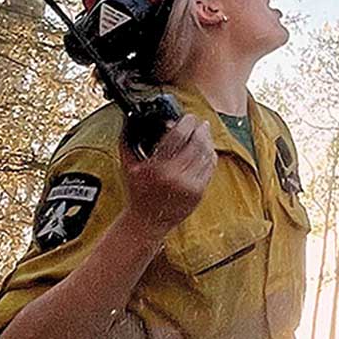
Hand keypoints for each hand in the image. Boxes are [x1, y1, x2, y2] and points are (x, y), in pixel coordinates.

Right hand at [119, 115, 214, 236]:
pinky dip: (210, 155)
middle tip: (200, 122)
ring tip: (205, 133)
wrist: (147, 221)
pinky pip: (210, 168)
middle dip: (200, 129)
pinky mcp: (198, 193)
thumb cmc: (137, 193)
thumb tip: (130, 120)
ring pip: (206, 154)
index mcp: (157, 168)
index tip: (188, 117)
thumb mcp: (128, 166)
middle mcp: (175, 176)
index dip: (186, 123)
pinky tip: (207, 149)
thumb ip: (128, 141)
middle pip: (196, 143)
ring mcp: (189, 185)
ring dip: (208, 140)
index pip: (178, 136)